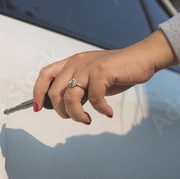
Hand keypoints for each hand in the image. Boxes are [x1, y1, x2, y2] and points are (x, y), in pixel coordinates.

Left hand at [33, 30, 177, 123]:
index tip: (38, 108)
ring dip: (77, 115)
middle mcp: (76, 62)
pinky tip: (107, 112)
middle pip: (55, 92)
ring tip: (86, 120)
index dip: (38, 92)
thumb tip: (63, 107)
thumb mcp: (91, 78)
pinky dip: (100, 110)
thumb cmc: (117, 72)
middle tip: (74, 118)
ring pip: (70, 98)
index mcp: (71, 62)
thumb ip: (77, 88)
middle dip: (61, 112)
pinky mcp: (102, 71)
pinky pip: (94, 99)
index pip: (44, 75)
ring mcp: (88, 66)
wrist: (141, 59)